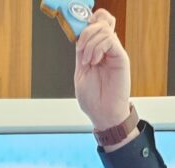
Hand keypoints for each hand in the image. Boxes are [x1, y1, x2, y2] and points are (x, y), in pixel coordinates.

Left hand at [75, 10, 131, 135]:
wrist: (103, 113)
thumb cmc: (93, 99)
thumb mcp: (81, 73)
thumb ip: (81, 55)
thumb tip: (79, 38)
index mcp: (95, 52)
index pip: (94, 27)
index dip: (86, 25)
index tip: (78, 39)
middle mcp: (106, 49)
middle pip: (101, 22)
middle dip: (87, 32)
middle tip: (81, 49)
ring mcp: (114, 52)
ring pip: (104, 29)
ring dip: (90, 44)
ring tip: (88, 62)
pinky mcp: (120, 57)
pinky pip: (110, 40)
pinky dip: (98, 48)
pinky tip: (94, 62)